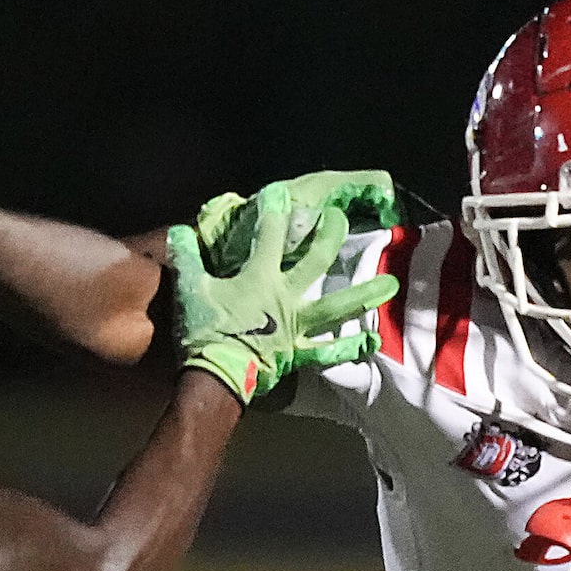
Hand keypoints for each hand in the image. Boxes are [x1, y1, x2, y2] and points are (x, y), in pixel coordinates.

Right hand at [168, 182, 396, 403]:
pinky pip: (327, 351)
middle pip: (316, 258)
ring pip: (336, 305)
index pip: (269, 233)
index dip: (274, 210)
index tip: (280, 193)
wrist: (216, 377)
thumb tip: (179, 231)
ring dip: (364, 294)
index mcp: (259, 276)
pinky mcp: (297, 351)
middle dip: (328, 234)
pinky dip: (348, 347)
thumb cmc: (204, 332)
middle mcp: (285, 295)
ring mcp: (296, 324)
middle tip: (340, 218)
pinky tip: (371, 342)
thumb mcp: (190, 290)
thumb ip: (188, 258)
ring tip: (391, 283)